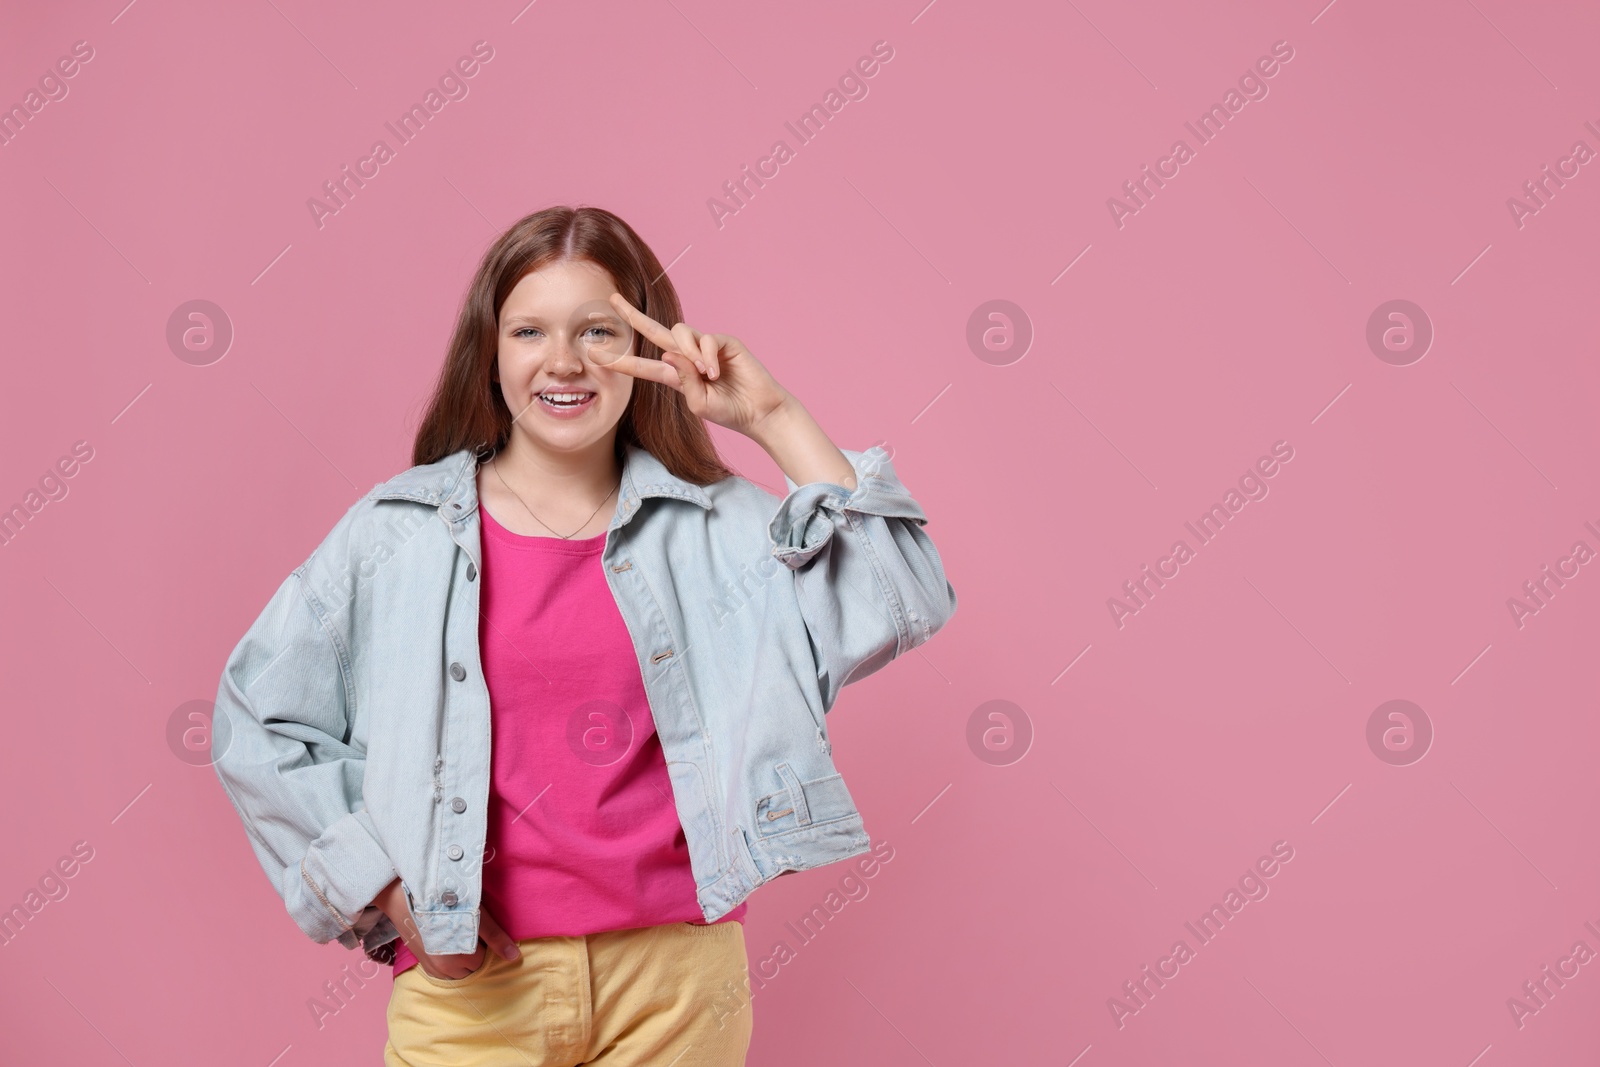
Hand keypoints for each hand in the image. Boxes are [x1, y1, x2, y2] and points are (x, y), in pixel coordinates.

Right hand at [371, 878, 520, 979]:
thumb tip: (515, 957)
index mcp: (460, 959)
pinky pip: (440, 970)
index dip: (485, 942)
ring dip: (459, 957)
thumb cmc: (444, 900)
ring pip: (455, 970)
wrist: (404, 892)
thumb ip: (495, 936)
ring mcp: (430, 967)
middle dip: (473, 951)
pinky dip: (446, 959)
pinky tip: (445, 938)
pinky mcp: (419, 961)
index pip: (484, 959)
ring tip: (455, 931)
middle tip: (467, 926)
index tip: (478, 925)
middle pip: (470, 967)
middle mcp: (444, 969)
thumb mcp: (475, 914)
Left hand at [601, 292, 793, 439]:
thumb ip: (683, 382)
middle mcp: (686, 357)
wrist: (760, 411)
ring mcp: (704, 347)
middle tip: (612, 300)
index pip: (643, 365)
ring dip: (687, 352)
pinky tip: (716, 373)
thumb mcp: (699, 405)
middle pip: (654, 330)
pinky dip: (707, 356)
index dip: (620, 361)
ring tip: (706, 374)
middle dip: (633, 316)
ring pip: (679, 332)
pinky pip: (705, 339)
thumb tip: (669, 354)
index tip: (595, 355)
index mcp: (676, 376)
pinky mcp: (722, 341)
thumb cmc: (730, 411)